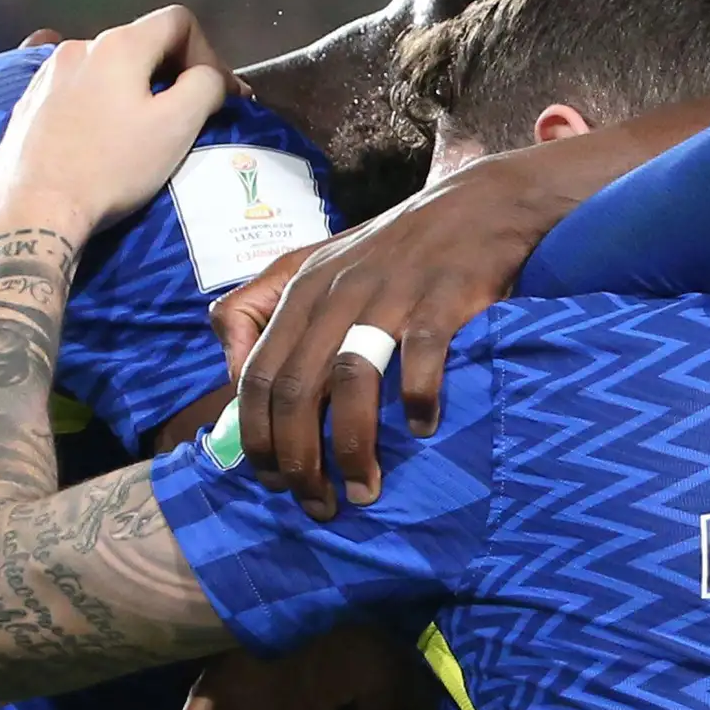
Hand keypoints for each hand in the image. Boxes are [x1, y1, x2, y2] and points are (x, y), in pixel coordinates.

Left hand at [0, 6, 230, 244]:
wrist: (34, 210)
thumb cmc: (111, 167)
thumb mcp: (176, 126)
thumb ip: (206, 86)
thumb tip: (210, 77)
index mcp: (118, 45)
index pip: (178, 21)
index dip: (208, 53)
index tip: (217, 95)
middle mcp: (79, 48)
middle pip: (142, 42)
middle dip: (173, 72)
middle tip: (190, 113)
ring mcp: (46, 74)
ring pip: (107, 68)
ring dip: (133, 88)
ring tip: (141, 127)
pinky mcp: (28, 104)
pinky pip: (75, 89)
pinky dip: (98, 102)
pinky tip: (99, 133)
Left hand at [229, 142, 576, 513]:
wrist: (478, 205)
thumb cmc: (393, 247)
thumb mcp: (315, 263)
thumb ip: (262, 309)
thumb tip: (232, 375)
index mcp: (302, 290)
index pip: (256, 375)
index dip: (257, 437)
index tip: (272, 481)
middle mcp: (336, 293)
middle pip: (295, 390)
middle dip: (299, 460)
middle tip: (316, 505)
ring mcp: (389, 294)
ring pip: (350, 382)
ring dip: (353, 447)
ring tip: (364, 490)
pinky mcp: (441, 298)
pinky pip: (420, 359)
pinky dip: (418, 401)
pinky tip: (423, 429)